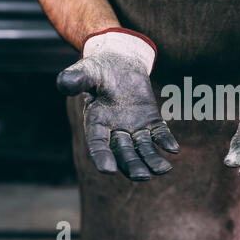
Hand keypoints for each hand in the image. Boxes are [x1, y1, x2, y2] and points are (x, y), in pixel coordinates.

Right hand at [57, 28, 178, 180]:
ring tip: (164, 170)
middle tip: (143, 176)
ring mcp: (134, 127)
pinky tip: (174, 149)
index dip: (102, 156)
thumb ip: (77, 78)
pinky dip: (165, 141)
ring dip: (152, 159)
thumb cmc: (100, 68)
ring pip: (143, 148)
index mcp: (96, 121)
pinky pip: (159, 134)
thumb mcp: (87, 70)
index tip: (108, 170)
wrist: (120, 63)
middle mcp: (115, 129)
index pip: (97, 143)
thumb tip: (65, 84)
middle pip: (123, 152)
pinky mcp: (150, 121)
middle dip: (132, 165)